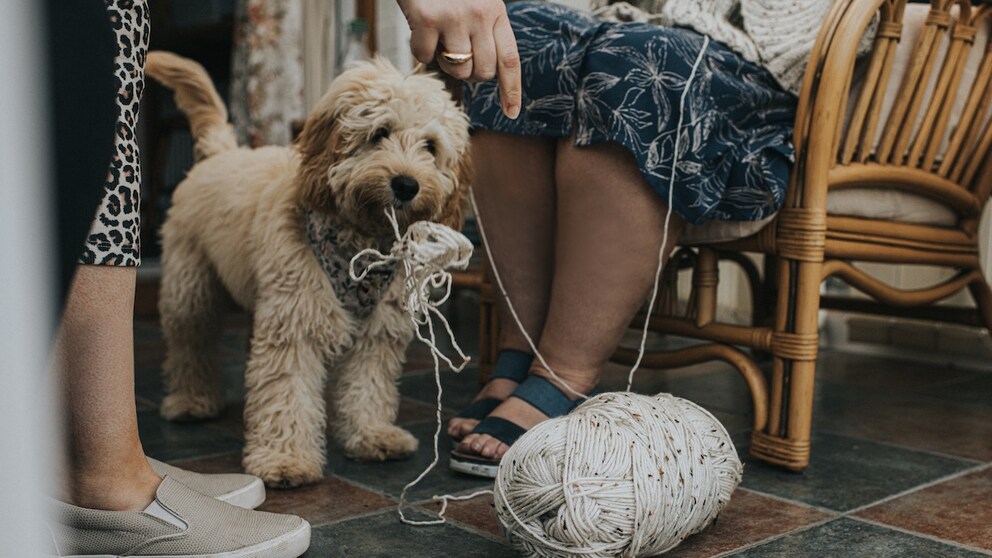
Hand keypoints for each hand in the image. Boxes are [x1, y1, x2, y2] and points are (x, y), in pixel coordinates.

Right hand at [396, 0, 520, 118]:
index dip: (511, 90)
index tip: (511, 114)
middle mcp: (479, 15)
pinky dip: (419, 49)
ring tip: (438, 38)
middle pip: (483, 72)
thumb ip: (483, 32)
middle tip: (454, 54)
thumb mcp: (476, 3)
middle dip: (469, 73)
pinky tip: (419, 28)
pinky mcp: (428, 19)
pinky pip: (425, 57)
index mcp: (496, 12)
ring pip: (457, 69)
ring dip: (444, 63)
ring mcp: (454, 17)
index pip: (510, 60)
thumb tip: (480, 73)